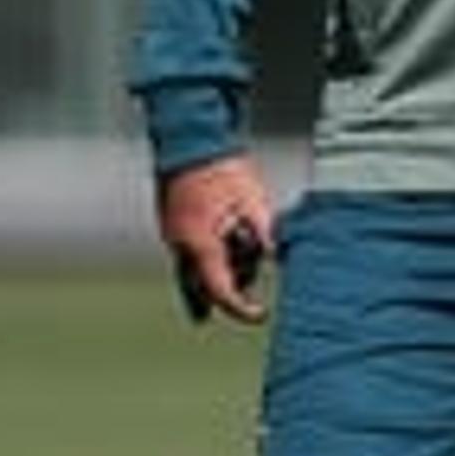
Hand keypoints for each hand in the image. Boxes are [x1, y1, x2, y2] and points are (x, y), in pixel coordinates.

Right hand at [157, 155, 275, 325]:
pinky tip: (225, 258)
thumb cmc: (222, 169)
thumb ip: (266, 234)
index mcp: (201, 244)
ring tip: (245, 265)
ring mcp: (174, 235)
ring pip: (195, 272)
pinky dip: (209, 262)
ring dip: (221, 275)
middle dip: (227, 297)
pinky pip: (190, 255)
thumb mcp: (254, 202)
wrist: (191, 141)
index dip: (240, 308)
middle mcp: (182, 245)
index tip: (260, 315)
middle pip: (203, 288)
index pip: (220, 290)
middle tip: (251, 306)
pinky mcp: (174, 224)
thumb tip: (281, 257)